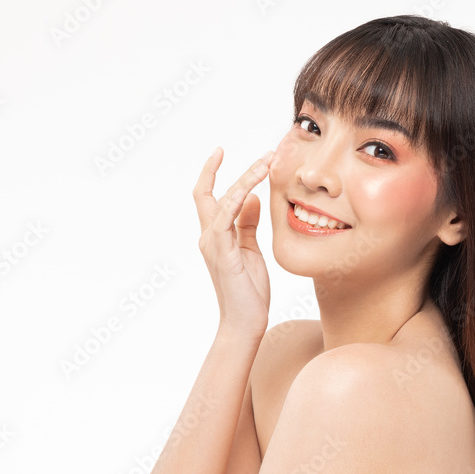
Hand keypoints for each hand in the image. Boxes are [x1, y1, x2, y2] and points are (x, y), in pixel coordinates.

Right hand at [192, 147, 273, 340]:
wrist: (245, 322)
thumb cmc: (249, 291)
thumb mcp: (250, 250)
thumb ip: (247, 224)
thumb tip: (252, 198)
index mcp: (215, 236)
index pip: (208, 196)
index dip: (211, 172)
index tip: (220, 151)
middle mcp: (209, 236)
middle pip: (207, 192)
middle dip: (222, 167)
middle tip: (261, 153)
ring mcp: (213, 244)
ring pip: (223, 199)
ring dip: (246, 178)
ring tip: (267, 163)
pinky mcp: (223, 252)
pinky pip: (226, 218)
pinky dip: (238, 198)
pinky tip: (254, 188)